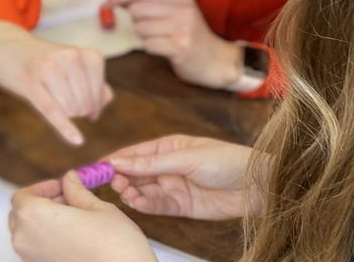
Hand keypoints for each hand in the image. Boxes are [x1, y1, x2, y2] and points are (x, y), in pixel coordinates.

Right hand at [0, 20, 113, 145]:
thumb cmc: (43, 61)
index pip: (100, 93)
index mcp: (84, 54)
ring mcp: (49, 68)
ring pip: (69, 108)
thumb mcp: (71, 65)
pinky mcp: (30, 82)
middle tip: (62, 100)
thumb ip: (93, 81)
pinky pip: (52, 110)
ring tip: (52, 99)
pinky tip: (77, 140)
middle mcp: (70, 57)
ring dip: (64, 113)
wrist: (5, 46)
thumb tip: (105, 100)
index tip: (83, 103)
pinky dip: (65, 128)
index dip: (93, 105)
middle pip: (84, 104)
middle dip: (77, 111)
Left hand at [10, 171, 156, 261]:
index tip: (62, 186)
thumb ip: (77, 191)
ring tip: (74, 217)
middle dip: (42, 203)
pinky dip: (48, 239)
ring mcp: (32, 259)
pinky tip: (73, 236)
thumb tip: (70, 179)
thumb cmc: (114, 244)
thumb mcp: (98, 208)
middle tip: (69, 198)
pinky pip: (37, 250)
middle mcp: (25, 239)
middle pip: (20, 215)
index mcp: (34, 216)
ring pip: (27, 234)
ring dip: (44, 221)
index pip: (22, 196)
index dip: (42, 188)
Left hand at [105, 0, 242, 88]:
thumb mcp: (180, 13)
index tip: (107, 3)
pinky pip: (149, 45)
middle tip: (147, 29)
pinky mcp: (180, 47)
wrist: (218, 61)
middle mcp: (182, 9)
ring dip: (143, 36)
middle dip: (135, 21)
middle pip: (138, 9)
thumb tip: (120, 1)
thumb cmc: (193, 37)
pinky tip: (162, 49)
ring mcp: (182, 29)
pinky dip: (150, 48)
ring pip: (141, 28)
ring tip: (159, 39)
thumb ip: (154, 4)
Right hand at [108, 134, 256, 219]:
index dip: (116, 160)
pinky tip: (138, 204)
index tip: (97, 167)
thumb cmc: (227, 161)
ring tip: (126, 193)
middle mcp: (168, 167)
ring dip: (132, 192)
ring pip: (144, 191)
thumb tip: (119, 161)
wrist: (256, 186)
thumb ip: (152, 163)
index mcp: (169, 147)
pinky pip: (157, 206)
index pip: (135, 153)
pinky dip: (146, 206)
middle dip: (122, 178)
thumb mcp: (186, 157)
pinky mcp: (181, 206)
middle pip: (136, 174)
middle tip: (112, 183)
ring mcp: (174, 187)